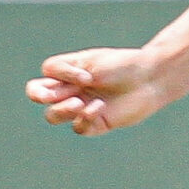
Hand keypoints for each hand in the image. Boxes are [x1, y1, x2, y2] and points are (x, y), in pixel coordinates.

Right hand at [25, 48, 177, 136]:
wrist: (150, 78)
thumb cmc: (122, 65)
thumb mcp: (92, 62)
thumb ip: (68, 73)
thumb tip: (52, 94)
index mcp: (69, 71)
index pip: (45, 74)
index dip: (58, 76)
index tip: (86, 75)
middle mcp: (71, 89)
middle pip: (38, 95)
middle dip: (41, 95)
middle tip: (55, 95)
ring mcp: (81, 106)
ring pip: (53, 116)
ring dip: (61, 110)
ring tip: (79, 103)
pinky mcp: (95, 122)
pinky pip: (78, 127)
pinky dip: (84, 119)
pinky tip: (99, 108)